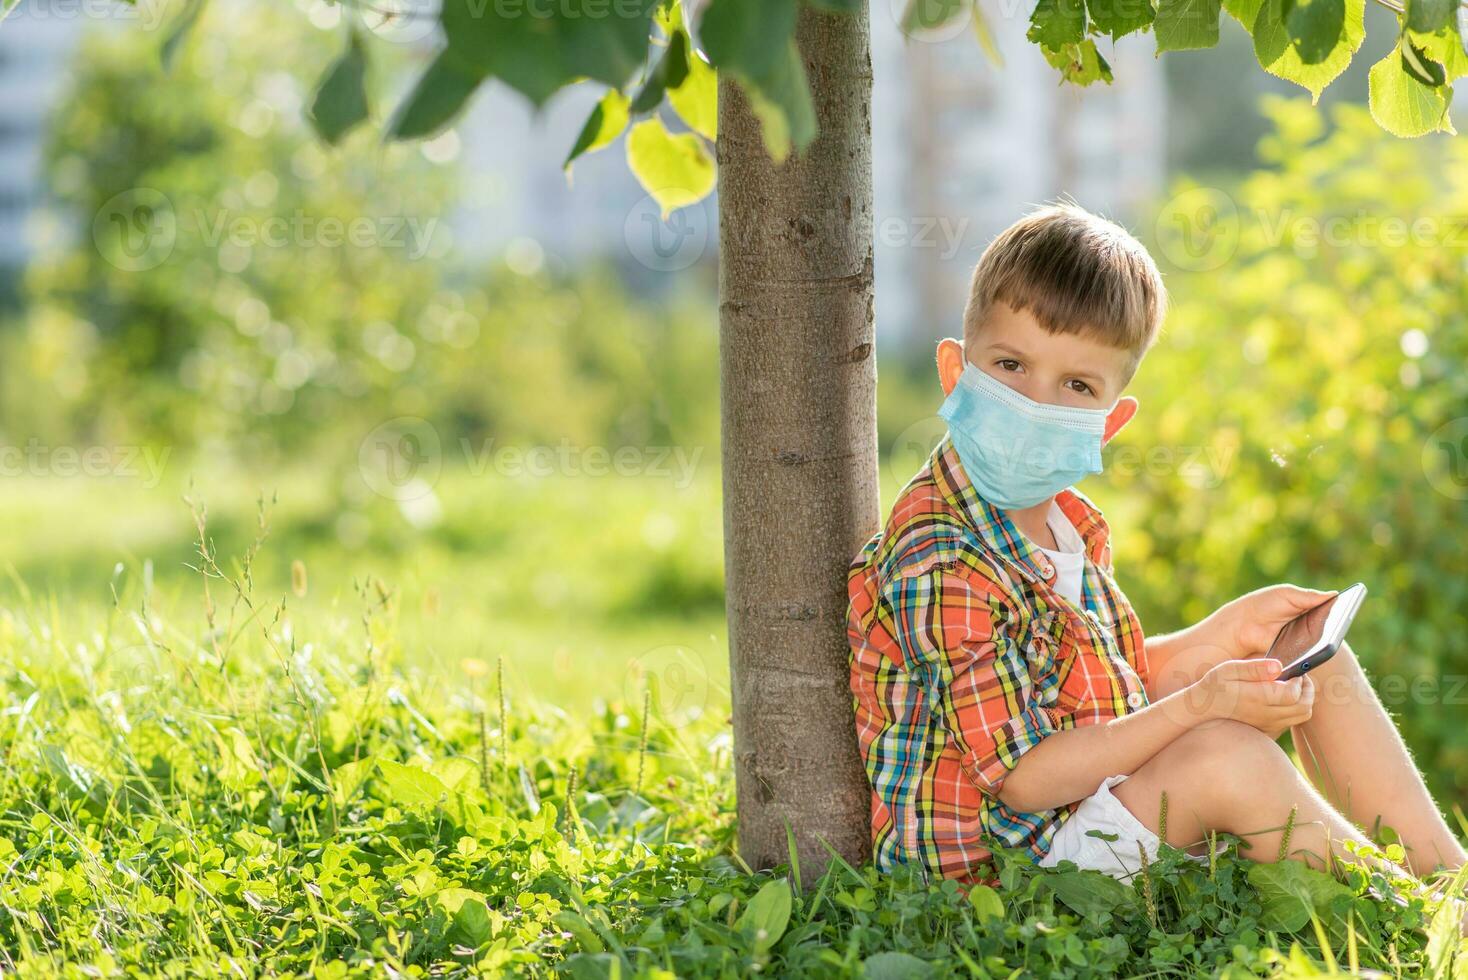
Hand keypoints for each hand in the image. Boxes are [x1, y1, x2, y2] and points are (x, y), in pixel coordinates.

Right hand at [1192, 658, 1315, 737]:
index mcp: (1257, 698)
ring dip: (1304, 700)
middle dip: (1308, 690)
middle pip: (1304, 707)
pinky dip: (1294, 710)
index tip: (1293, 671)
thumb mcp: (1228, 669)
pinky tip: (1282, 700)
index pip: (1294, 694)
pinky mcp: (1268, 731)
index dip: (1299, 680)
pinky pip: (1291, 722)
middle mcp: (1265, 715)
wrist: (1202, 710)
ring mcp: (1268, 725)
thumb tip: (1279, 666)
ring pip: (1301, 716)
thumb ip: (1254, 667)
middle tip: (1300, 678)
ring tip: (1293, 687)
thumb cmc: (1215, 686)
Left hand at [1203, 584, 1336, 660]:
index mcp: (1312, 613)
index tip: (1348, 611)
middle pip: (1331, 633)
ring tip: (1329, 642)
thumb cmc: (1263, 605)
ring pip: (1321, 648)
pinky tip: (1313, 654)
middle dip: (1336, 632)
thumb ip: (1308, 596)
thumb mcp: (1286, 595)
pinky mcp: (1295, 659)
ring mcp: (1305, 646)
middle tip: (1339, 628)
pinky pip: (1307, 659)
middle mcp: (1312, 631)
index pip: (1333, 616)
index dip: (1342, 615)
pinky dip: (1312, 657)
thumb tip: (1334, 595)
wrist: (1241, 624)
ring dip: (1325, 646)